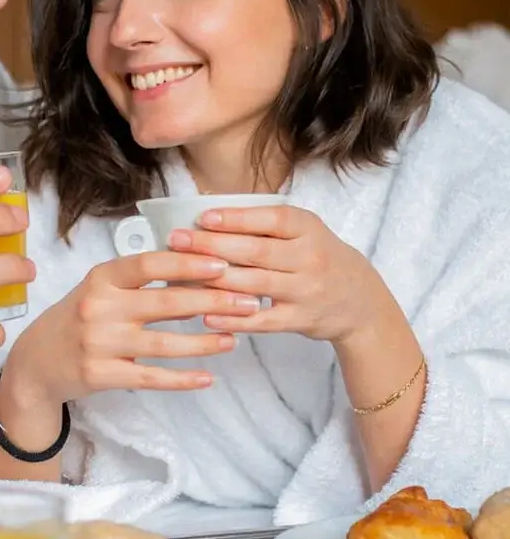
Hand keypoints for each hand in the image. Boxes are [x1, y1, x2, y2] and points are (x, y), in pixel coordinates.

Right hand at [1, 251, 263, 408]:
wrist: (34, 363)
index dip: (187, 263)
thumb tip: (193, 264)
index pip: (148, 263)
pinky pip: (150, 377)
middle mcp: (98, 307)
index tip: (221, 264)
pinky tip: (208, 376)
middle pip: (164, 302)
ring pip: (164, 344)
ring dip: (204, 342)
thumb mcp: (98, 289)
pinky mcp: (101, 375)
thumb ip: (136, 279)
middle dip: (212, 301)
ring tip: (233, 338)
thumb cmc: (76, 319)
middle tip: (246, 301)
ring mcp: (99, 343)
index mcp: (100, 278)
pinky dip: (182, 378)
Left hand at [171, 203, 397, 344]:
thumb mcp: (304, 231)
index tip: (202, 218)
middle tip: (178, 241)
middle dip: (213, 246)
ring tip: (181, 274)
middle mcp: (310, 258)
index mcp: (308, 228)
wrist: (361, 301)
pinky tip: (206, 314)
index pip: (271, 220)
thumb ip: (265, 225)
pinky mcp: (301, 320)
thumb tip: (208, 219)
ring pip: (255, 285)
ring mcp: (306, 291)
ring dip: (215, 280)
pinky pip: (263, 320)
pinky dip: (233, 318)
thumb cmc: (318, 257)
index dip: (236, 219)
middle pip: (256, 252)